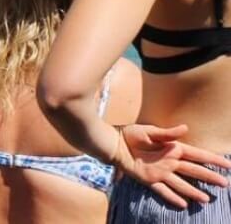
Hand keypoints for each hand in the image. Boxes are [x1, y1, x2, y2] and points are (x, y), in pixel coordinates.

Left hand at [112, 124, 230, 208]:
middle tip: (225, 183)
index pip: (197, 155)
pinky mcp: (149, 179)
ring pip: (181, 184)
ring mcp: (160, 172)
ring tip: (207, 199)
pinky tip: (183, 204)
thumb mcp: (150, 131)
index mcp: (173, 148)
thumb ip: (168, 133)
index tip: (227, 164)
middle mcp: (169, 162)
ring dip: (194, 191)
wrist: (113, 143)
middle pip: (193, 171)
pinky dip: (172, 197)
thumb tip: (185, 128)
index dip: (212, 159)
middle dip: (209, 177)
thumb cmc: (131, 134)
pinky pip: (163, 190)